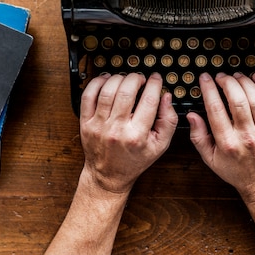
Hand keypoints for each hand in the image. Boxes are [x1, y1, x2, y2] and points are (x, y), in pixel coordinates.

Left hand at [79, 72, 177, 193]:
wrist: (108, 175)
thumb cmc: (135, 160)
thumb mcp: (160, 145)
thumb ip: (168, 121)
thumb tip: (166, 97)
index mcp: (137, 135)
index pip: (148, 101)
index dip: (154, 84)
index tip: (156, 78)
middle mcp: (117, 129)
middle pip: (126, 92)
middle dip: (136, 78)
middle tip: (140, 78)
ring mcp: (99, 125)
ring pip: (107, 90)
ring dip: (118, 78)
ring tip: (125, 79)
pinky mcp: (85, 123)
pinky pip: (88, 96)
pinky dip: (97, 83)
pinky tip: (106, 81)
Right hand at [187, 72, 254, 202]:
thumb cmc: (237, 171)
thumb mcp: (210, 159)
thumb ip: (198, 136)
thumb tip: (191, 116)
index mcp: (227, 142)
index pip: (215, 109)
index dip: (209, 89)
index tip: (205, 79)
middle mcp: (246, 135)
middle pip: (236, 100)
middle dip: (227, 82)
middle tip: (221, 76)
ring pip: (254, 98)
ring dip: (244, 81)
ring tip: (236, 75)